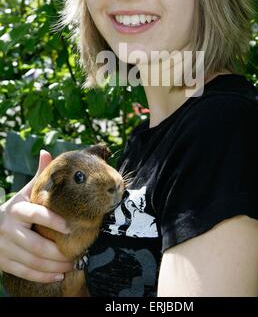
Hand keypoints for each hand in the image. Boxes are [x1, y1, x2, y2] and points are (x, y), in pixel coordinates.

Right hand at [0, 150, 73, 282]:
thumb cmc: (16, 208)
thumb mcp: (24, 192)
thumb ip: (38, 176)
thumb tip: (47, 152)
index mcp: (16, 209)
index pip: (35, 215)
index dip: (52, 221)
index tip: (69, 226)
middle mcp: (8, 229)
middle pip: (35, 245)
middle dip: (58, 252)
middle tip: (78, 252)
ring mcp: (4, 248)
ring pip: (32, 262)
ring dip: (54, 266)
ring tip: (72, 264)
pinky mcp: (4, 262)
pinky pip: (24, 272)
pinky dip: (42, 276)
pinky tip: (58, 275)